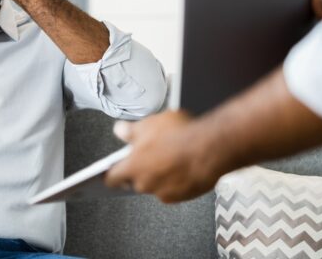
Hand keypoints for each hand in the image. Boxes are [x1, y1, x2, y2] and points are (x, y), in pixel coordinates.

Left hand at [105, 110, 221, 202]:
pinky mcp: (184, 196)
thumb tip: (119, 131)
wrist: (212, 147)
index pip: (112, 177)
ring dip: (159, 175)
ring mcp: (166, 192)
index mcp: (133, 167)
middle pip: (135, 181)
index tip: (109, 173)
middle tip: (149, 155)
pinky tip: (183, 165)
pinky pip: (174, 189)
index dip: (109, 174)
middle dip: (139, 171)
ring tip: (170, 156)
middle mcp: (147, 184)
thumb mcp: (148, 124)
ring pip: (156, 185)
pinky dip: (175, 180)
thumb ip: (129, 131)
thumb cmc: (180, 134)